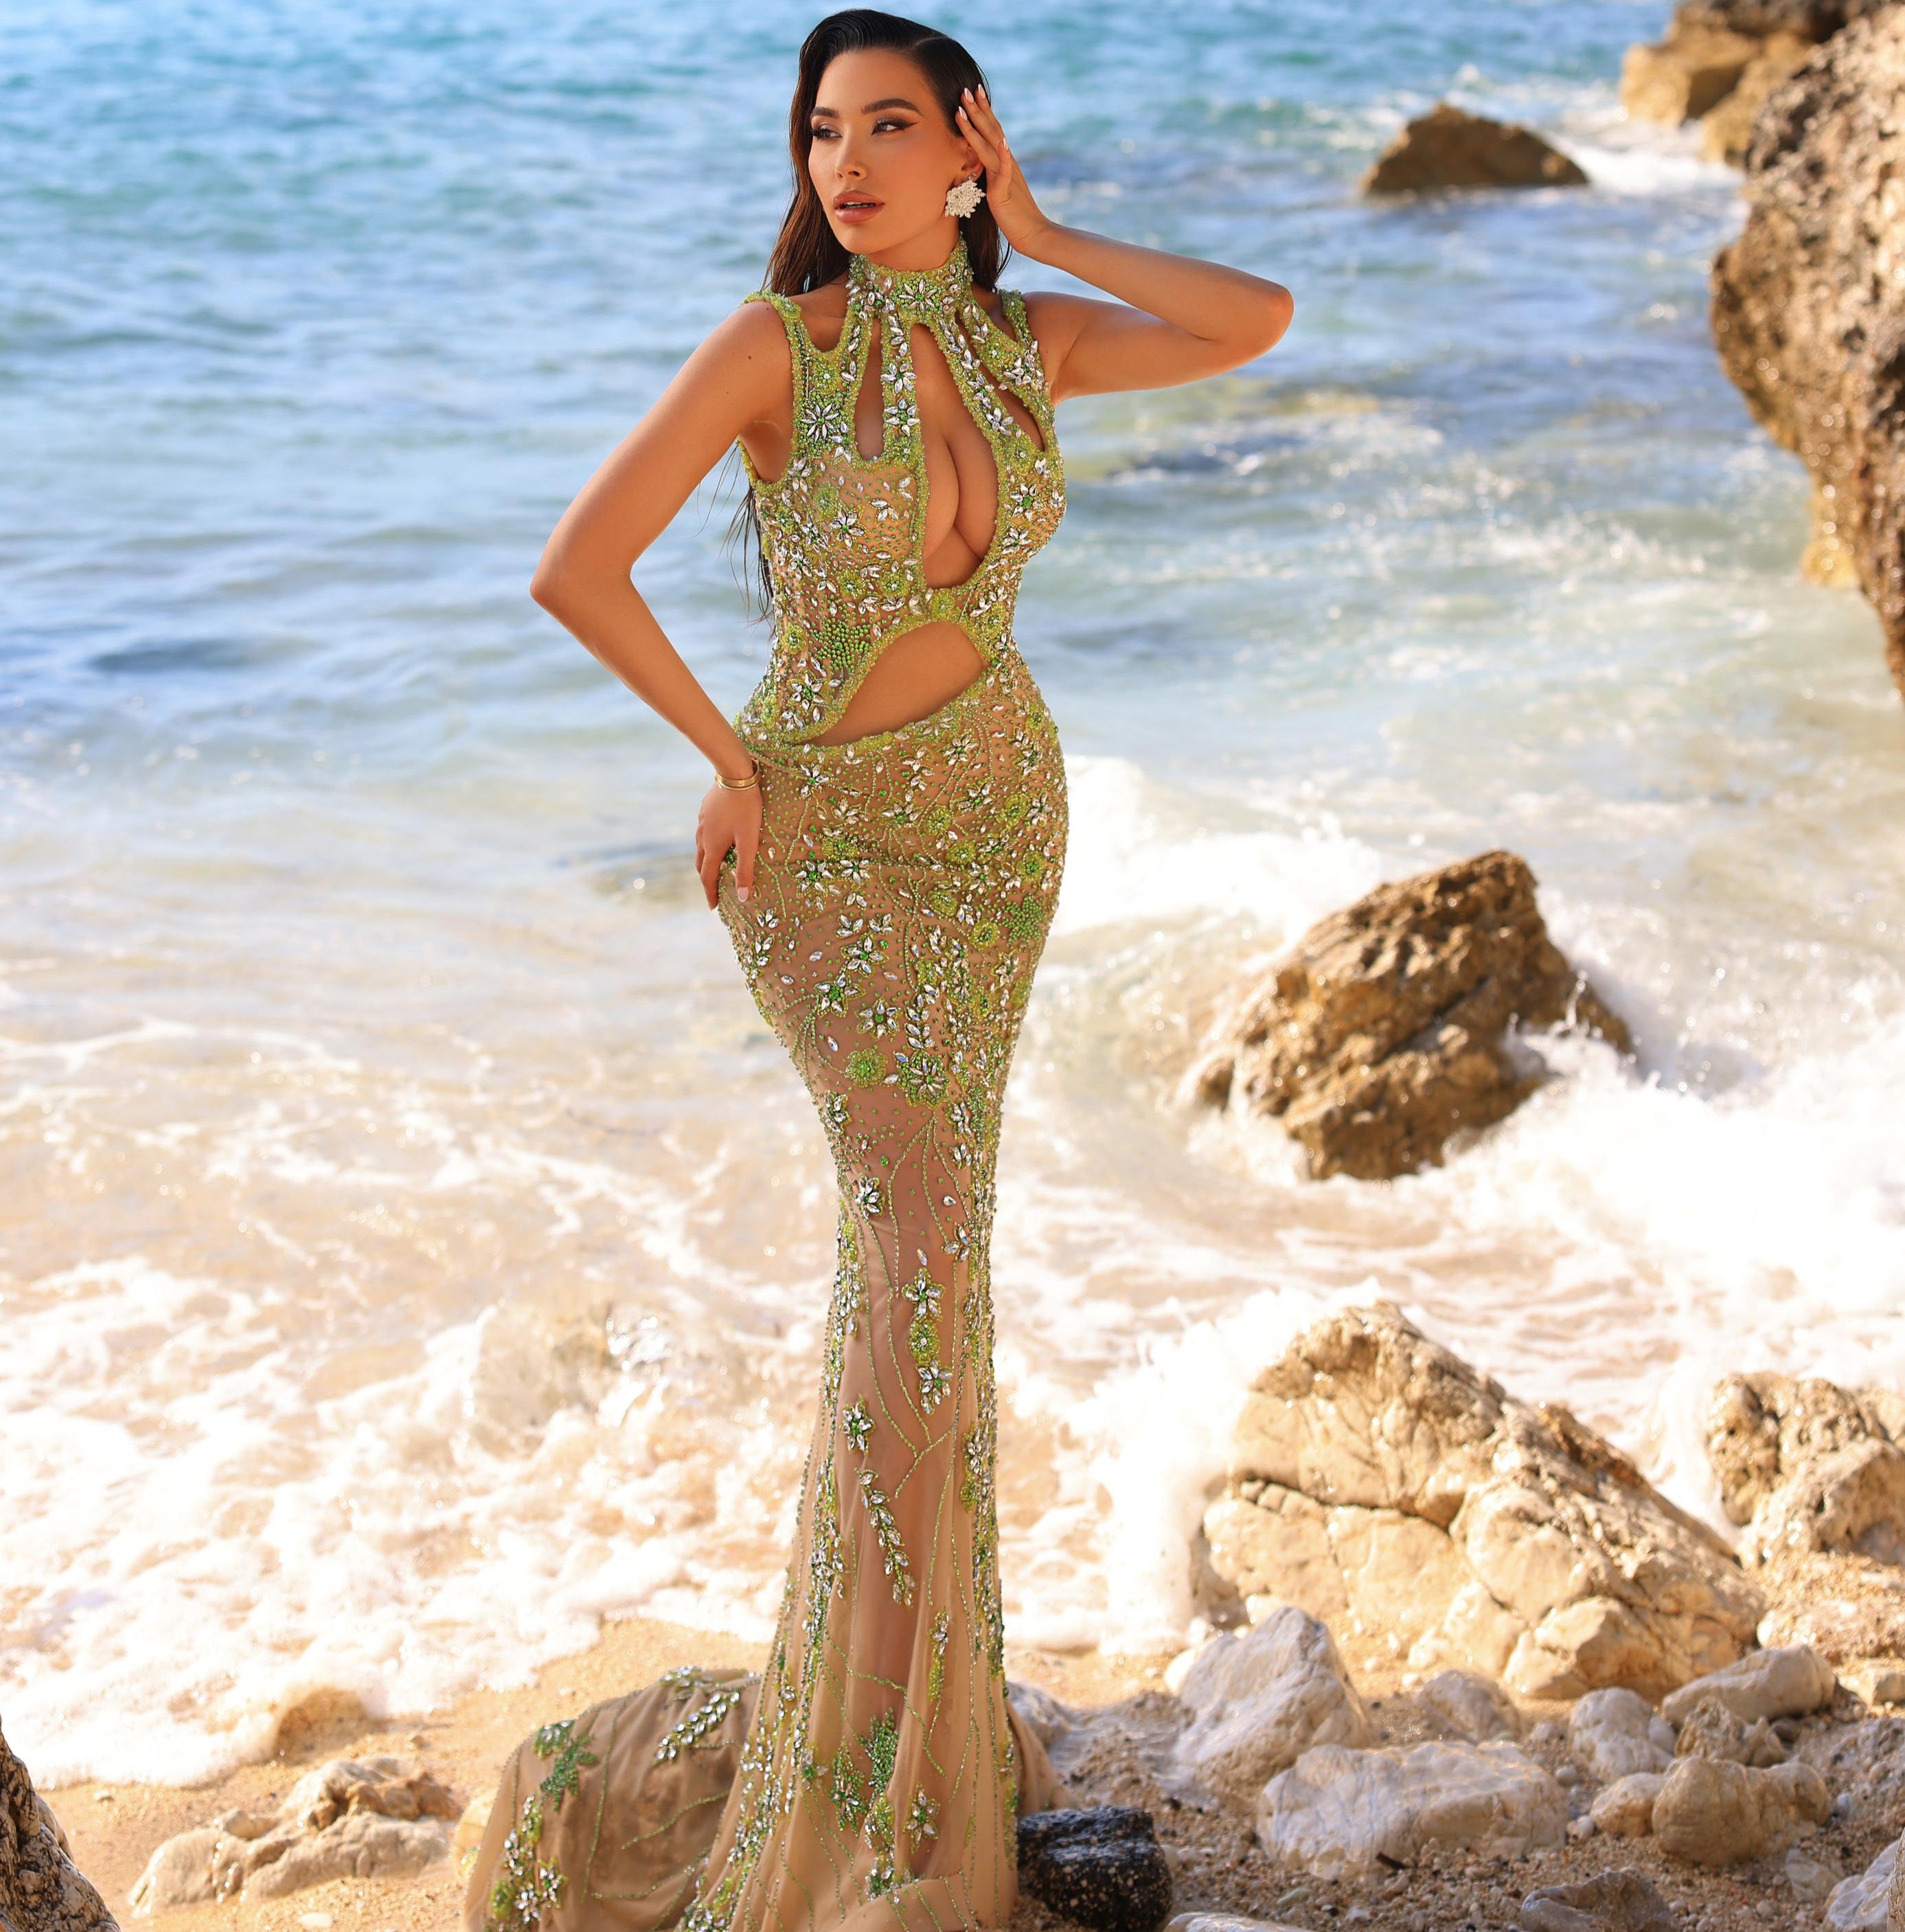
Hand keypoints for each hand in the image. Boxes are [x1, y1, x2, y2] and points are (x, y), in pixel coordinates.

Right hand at [696, 775, 761, 909]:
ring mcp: (702, 822)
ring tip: (715, 866)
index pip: (707, 877)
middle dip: (706, 879)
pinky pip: (703, 832)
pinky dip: (707, 843)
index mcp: (712, 847)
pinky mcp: (705, 809)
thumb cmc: (746, 809)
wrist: (734, 775)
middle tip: (713, 889)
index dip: (710, 893)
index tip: (713, 907)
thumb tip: (742, 897)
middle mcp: (703, 836)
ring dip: (705, 860)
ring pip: (700, 846)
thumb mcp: (749, 841)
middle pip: (700, 864)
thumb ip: (745, 869)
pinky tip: (717, 837)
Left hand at [956, 84, 1053, 256]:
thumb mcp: (999, 188)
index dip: (982, 111)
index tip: (972, 92)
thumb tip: (981, 163)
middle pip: (991, 131)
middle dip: (976, 110)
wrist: (1033, 232)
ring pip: (990, 146)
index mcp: (1004, 161)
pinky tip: (1002, 142)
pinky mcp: (1006, 191)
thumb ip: (992, 173)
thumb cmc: (1014, 215)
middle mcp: (1006, 163)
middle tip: (964, 89)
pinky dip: (1004, 155)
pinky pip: (1005, 171)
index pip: (992, 131)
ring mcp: (1006, 175)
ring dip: (977, 125)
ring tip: (964, 108)